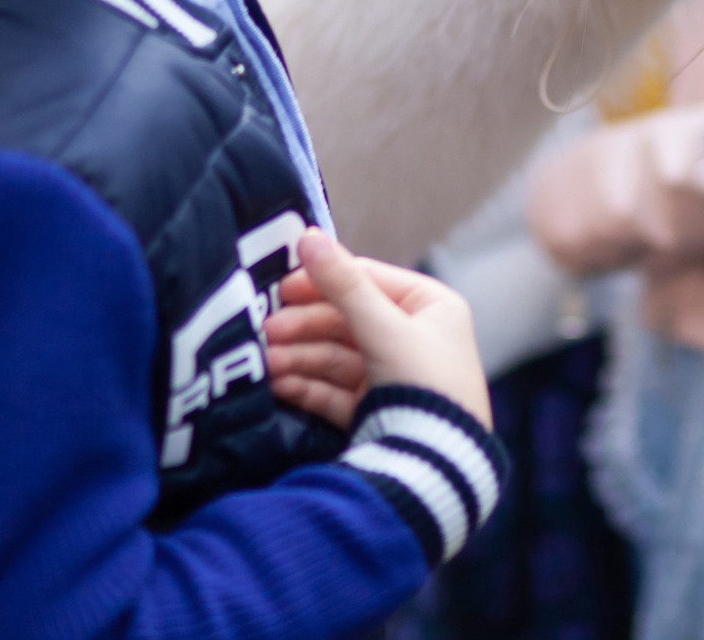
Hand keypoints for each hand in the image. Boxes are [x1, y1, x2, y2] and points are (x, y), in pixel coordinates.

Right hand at [276, 230, 491, 427]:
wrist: (438, 468)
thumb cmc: (424, 384)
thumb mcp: (384, 328)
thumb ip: (342, 284)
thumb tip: (307, 235)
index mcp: (431, 307)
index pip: (369, 280)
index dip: (324, 280)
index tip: (282, 286)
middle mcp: (415, 337)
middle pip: (347, 320)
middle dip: (304, 326)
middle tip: (266, 330)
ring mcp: (393, 375)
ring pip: (335, 356)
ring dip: (298, 356)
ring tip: (265, 362)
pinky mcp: (376, 410)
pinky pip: (334, 390)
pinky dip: (306, 386)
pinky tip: (277, 385)